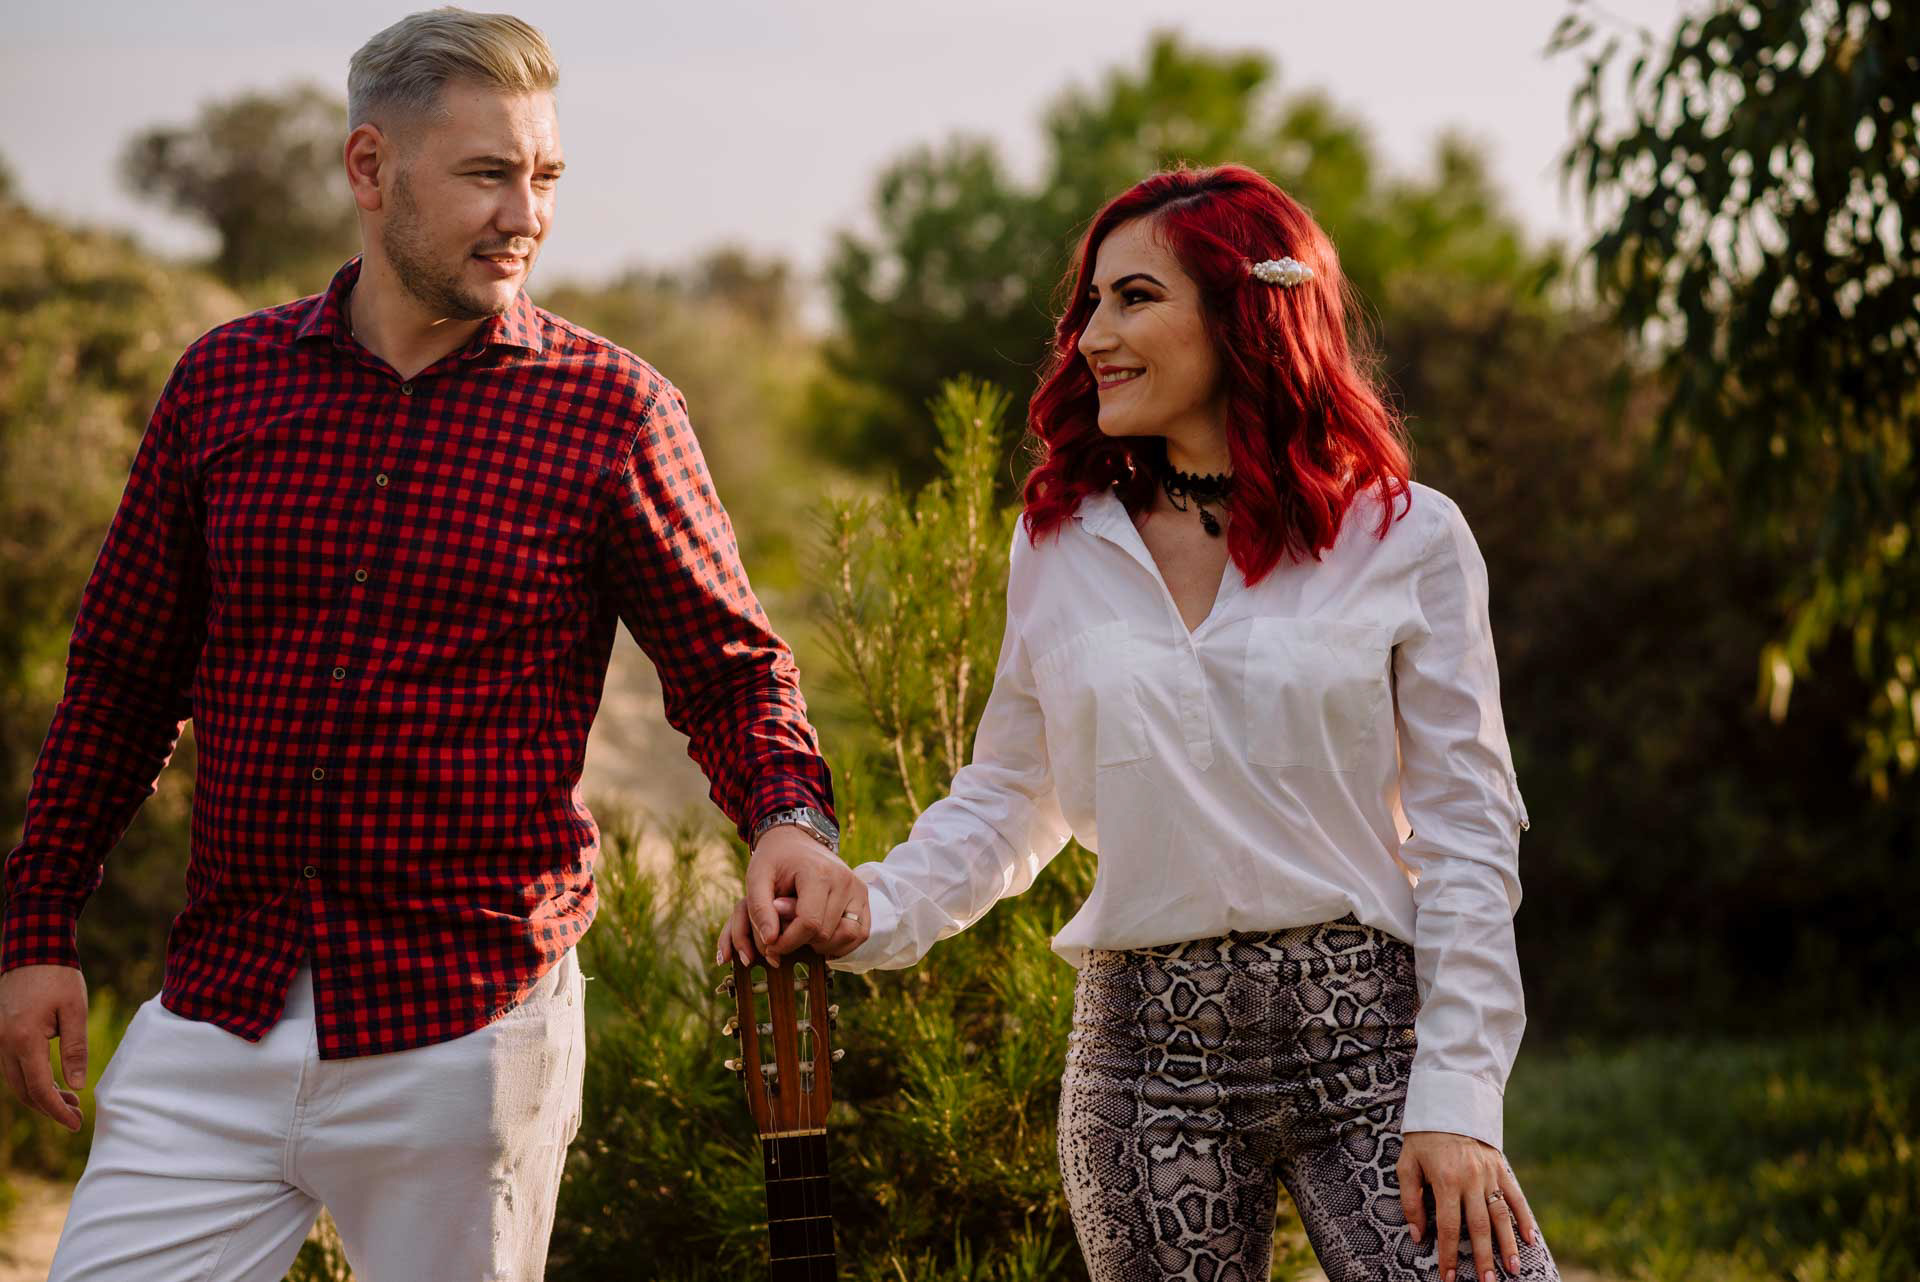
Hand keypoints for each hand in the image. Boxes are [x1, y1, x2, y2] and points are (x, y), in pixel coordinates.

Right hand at [0, 963, 89, 1132]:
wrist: (33, 952)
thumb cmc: (58, 978)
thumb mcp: (75, 1011)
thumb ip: (75, 1049)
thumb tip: (77, 1085)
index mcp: (23, 1039)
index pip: (38, 1087)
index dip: (56, 1109)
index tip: (76, 1124)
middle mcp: (4, 1044)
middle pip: (23, 1091)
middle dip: (49, 1108)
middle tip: (76, 1117)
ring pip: (16, 1082)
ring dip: (40, 1095)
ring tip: (70, 1102)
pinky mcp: (2, 1035)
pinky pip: (13, 1068)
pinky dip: (31, 1080)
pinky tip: (53, 1083)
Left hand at [716, 825, 868, 967]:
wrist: (795, 841)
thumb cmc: (774, 861)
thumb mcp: (756, 878)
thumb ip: (759, 909)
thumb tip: (770, 941)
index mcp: (819, 872)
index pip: (809, 923)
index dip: (788, 941)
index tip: (771, 943)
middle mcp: (844, 880)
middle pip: (825, 933)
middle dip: (800, 941)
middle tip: (783, 929)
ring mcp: (858, 889)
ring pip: (847, 936)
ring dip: (823, 945)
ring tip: (802, 932)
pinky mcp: (863, 897)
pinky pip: (860, 933)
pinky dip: (841, 942)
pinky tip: (820, 936)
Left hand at [1398, 1130, 1539, 1281]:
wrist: (1448, 1102)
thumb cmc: (1422, 1137)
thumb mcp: (1407, 1165)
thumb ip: (1411, 1201)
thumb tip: (1418, 1235)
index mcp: (1445, 1180)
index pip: (1448, 1226)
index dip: (1448, 1254)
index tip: (1448, 1276)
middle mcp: (1471, 1179)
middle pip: (1479, 1227)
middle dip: (1483, 1258)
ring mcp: (1489, 1174)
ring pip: (1501, 1216)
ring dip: (1508, 1245)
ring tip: (1513, 1270)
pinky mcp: (1501, 1168)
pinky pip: (1516, 1196)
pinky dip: (1524, 1218)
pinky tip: (1530, 1239)